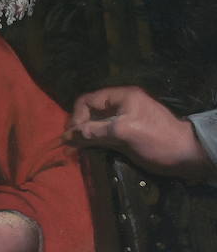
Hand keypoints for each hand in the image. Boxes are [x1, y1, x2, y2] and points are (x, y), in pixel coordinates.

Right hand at [65, 86, 212, 178]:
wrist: (185, 155)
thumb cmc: (156, 140)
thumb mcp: (123, 133)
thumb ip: (94, 131)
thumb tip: (66, 135)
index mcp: (122, 96)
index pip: (87, 100)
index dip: (77, 117)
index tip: (75, 136)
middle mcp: (121, 104)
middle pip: (90, 111)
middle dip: (79, 127)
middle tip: (72, 145)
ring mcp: (124, 118)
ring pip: (95, 124)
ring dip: (85, 136)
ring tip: (77, 150)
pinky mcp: (126, 132)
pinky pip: (103, 133)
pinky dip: (94, 141)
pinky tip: (90, 150)